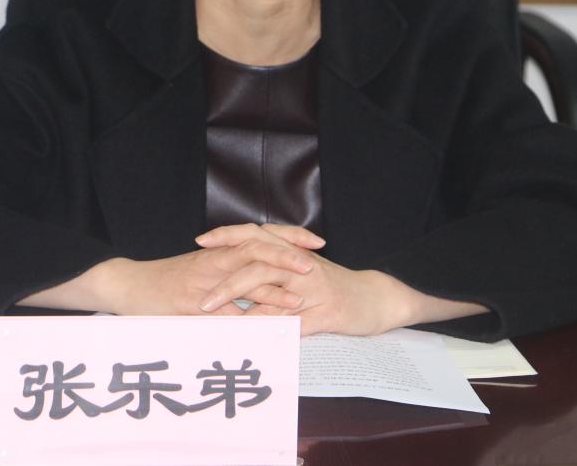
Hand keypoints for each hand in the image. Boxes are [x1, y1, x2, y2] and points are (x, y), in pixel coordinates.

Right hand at [76, 227, 319, 316]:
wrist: (127, 285)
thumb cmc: (165, 280)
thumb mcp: (199, 270)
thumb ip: (227, 272)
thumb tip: (261, 283)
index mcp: (219, 251)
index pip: (259, 235)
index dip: (288, 235)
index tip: (315, 240)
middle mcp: (213, 261)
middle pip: (255, 248)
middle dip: (286, 254)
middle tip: (313, 262)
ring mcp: (203, 282)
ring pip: (242, 277)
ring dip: (273, 288)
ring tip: (300, 298)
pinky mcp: (190, 304)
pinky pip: (222, 311)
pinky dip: (244, 317)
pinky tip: (263, 326)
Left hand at [195, 225, 394, 334]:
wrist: (376, 297)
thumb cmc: (334, 286)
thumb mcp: (302, 273)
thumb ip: (273, 274)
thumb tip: (238, 282)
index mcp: (293, 252)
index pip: (256, 236)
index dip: (228, 237)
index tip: (201, 242)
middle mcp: (300, 266)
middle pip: (259, 265)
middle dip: (228, 283)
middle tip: (203, 302)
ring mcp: (314, 288)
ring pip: (274, 292)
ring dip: (245, 309)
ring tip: (222, 323)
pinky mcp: (327, 312)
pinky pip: (296, 321)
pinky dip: (275, 330)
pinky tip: (256, 341)